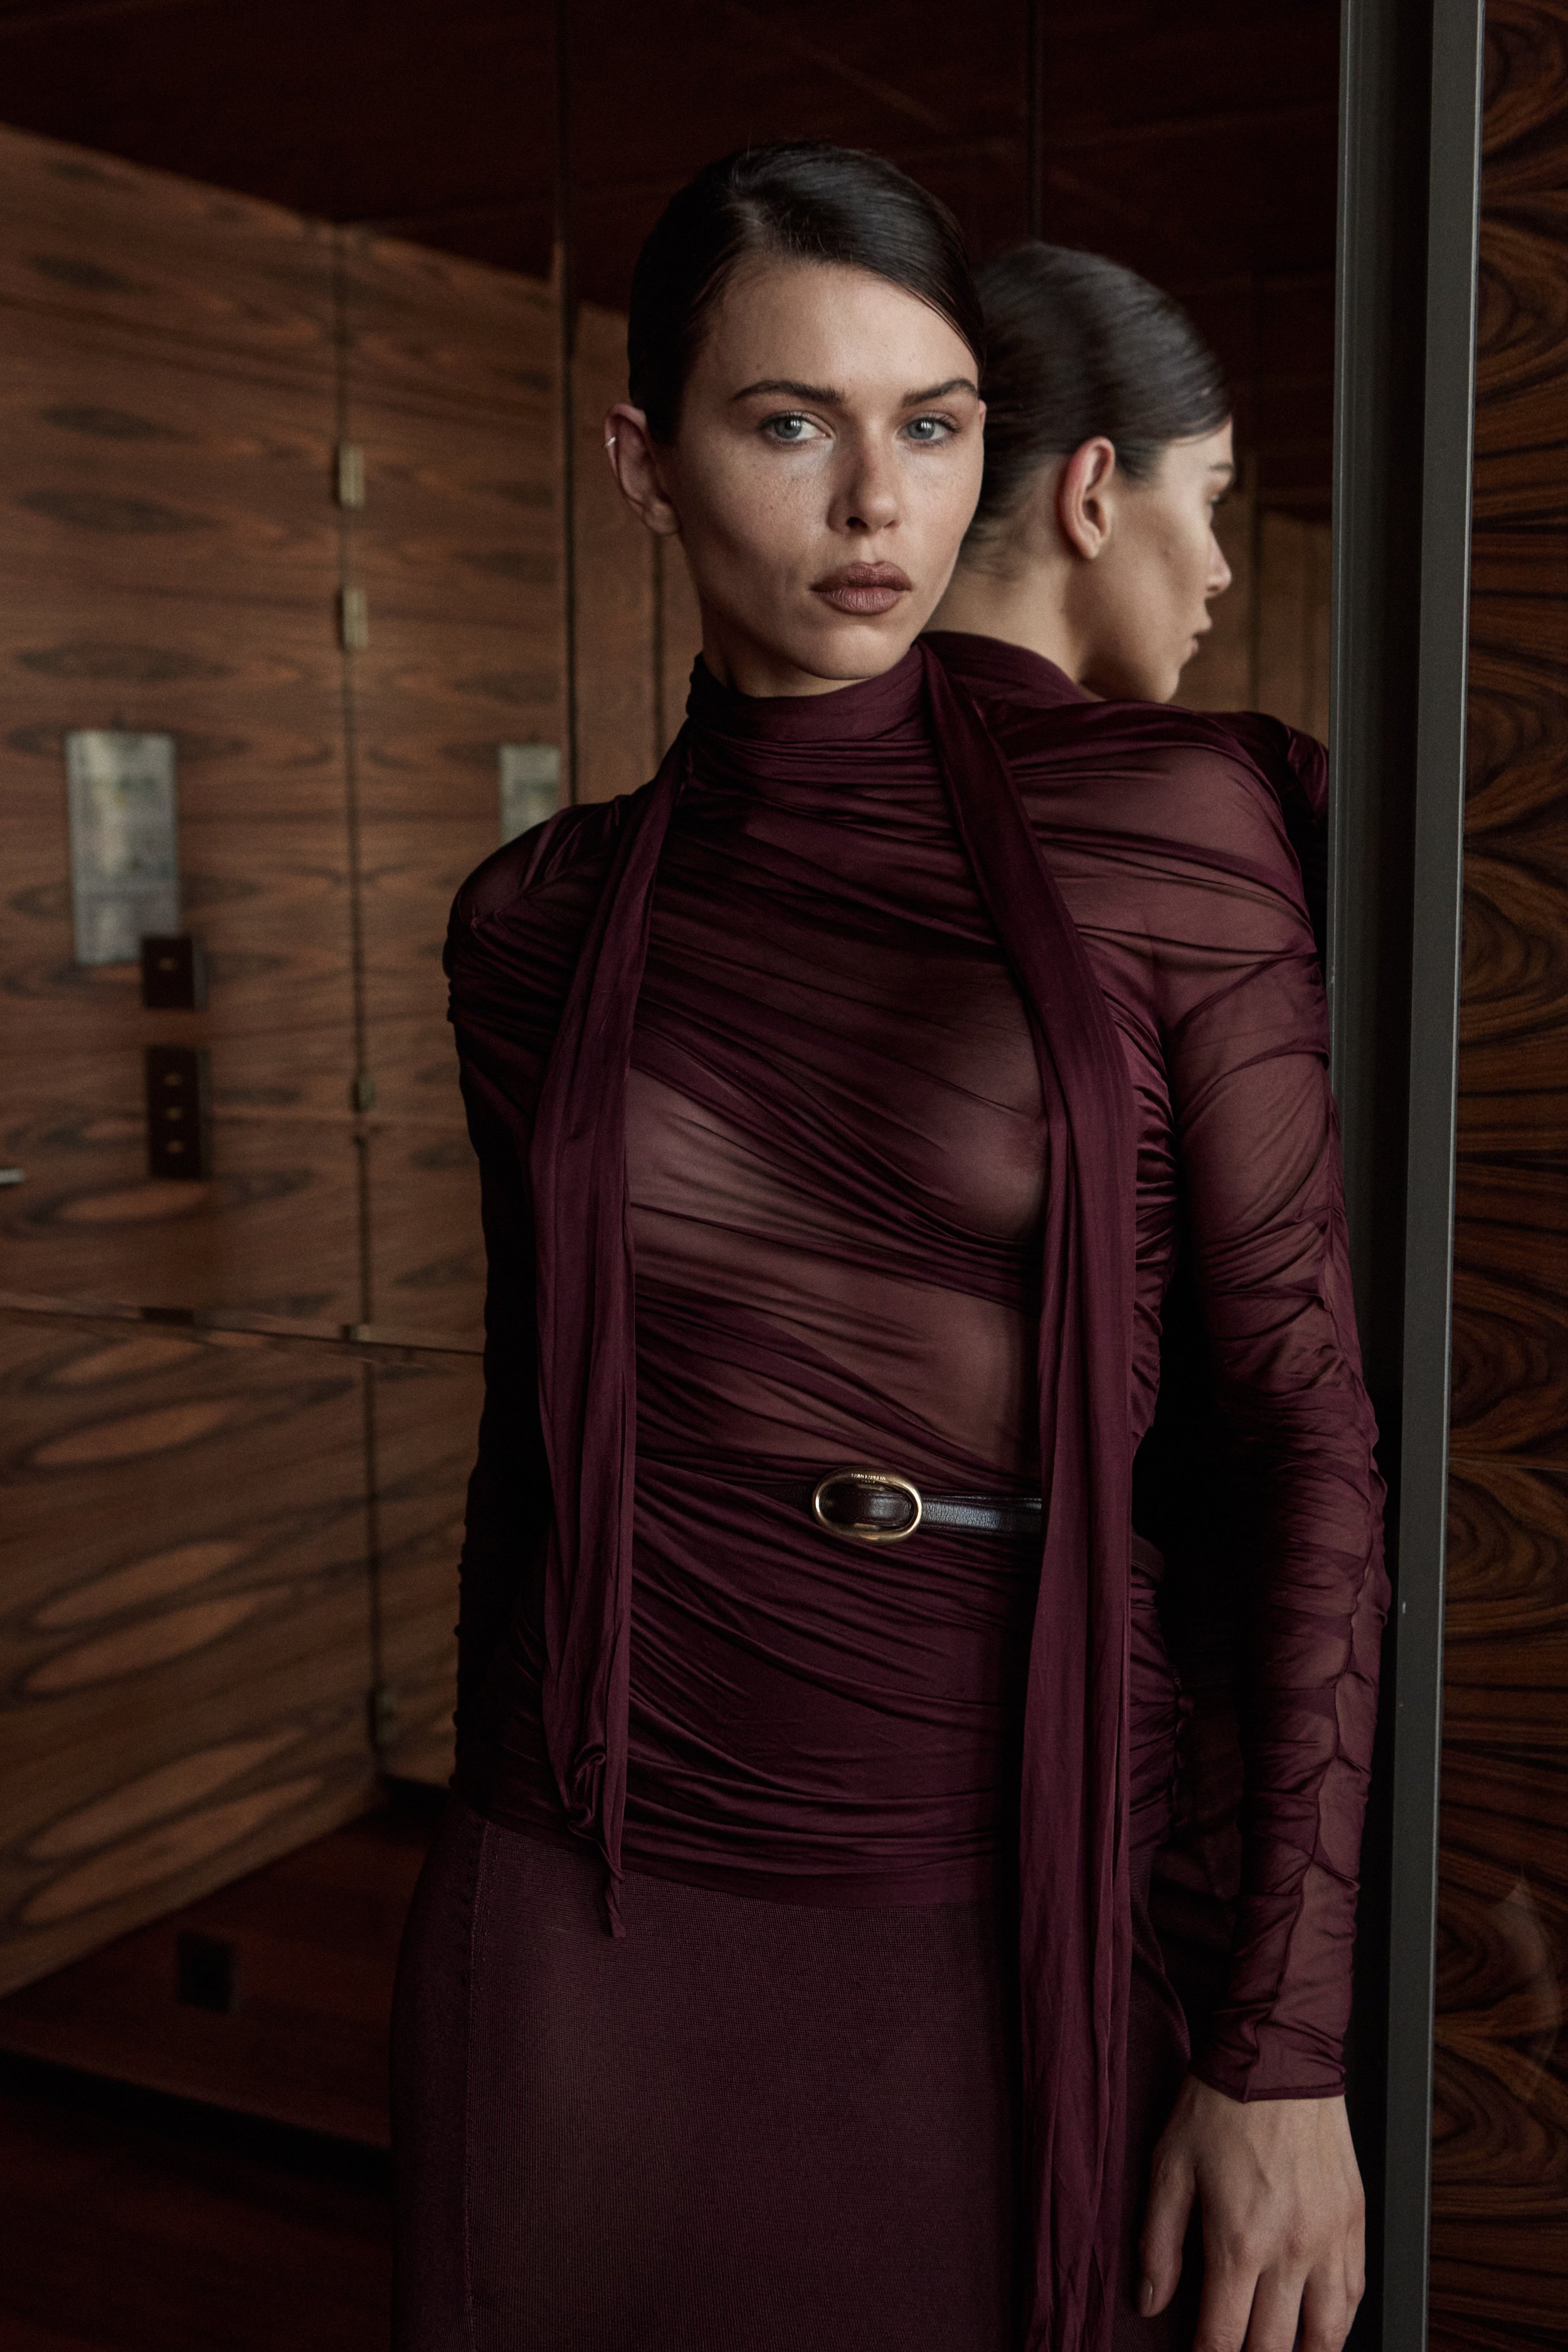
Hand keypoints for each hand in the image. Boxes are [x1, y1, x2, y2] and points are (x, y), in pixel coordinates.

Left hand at [1139, 2075, 1364, 2350]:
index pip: (1223, 2339)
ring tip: (1276, 2351)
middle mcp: (1291, 2251)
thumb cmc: (1220, 2104)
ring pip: (1326, 2337)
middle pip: (1274, 2348)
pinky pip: (1354, 2297)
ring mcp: (1330, 2240)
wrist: (1278, 2052)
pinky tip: (1317, 2329)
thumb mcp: (1168, 2166)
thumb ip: (1157, 2241)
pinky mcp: (1355, 2222)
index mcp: (1239, 2241)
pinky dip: (1336, 2326)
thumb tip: (1149, 2301)